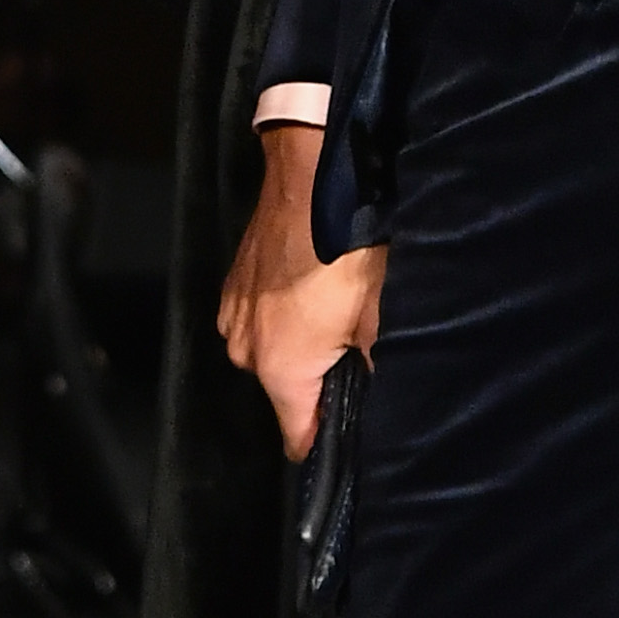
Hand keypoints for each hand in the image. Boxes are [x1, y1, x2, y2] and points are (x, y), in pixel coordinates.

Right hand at [217, 123, 385, 463]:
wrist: (307, 178)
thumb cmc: (347, 250)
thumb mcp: (379, 313)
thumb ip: (380, 366)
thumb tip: (386, 399)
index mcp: (280, 369)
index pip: (299, 438)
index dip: (330, 440)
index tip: (356, 429)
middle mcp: (245, 352)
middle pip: (288, 392)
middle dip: (320, 380)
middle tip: (357, 348)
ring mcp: (233, 317)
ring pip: (275, 354)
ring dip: (302, 344)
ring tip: (336, 313)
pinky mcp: (232, 287)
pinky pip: (262, 321)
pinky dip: (285, 316)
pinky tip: (312, 288)